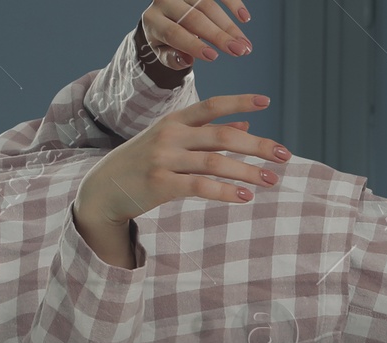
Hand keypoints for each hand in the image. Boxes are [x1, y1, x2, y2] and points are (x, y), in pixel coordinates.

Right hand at [75, 93, 288, 225]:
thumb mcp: (169, 141)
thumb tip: (245, 124)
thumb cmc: (141, 164)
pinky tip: (244, 197)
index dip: (240, 101)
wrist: (102, 190)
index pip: (212, 105)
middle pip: (222, 135)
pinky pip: (200, 187)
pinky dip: (224, 192)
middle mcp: (170, 136)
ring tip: (271, 180)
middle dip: (257, 146)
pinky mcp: (160, 185)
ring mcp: (164, 160)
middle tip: (284, 155)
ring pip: (215, 162)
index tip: (267, 102)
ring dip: (248, 172)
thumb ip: (205, 133)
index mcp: (174, 121)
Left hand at [140, 0, 252, 68]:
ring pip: (208, 5)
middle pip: (195, 18)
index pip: (174, 33)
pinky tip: (244, 18)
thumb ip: (172, 58)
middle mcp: (164, 0)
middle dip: (219, 36)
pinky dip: (233, 3)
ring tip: (244, 44)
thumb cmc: (164, 39)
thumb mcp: (163, 52)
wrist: (162, 16)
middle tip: (239, 51)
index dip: (194, 45)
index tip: (214, 56)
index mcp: (153, 20)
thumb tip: (187, 59)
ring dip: (230, 25)